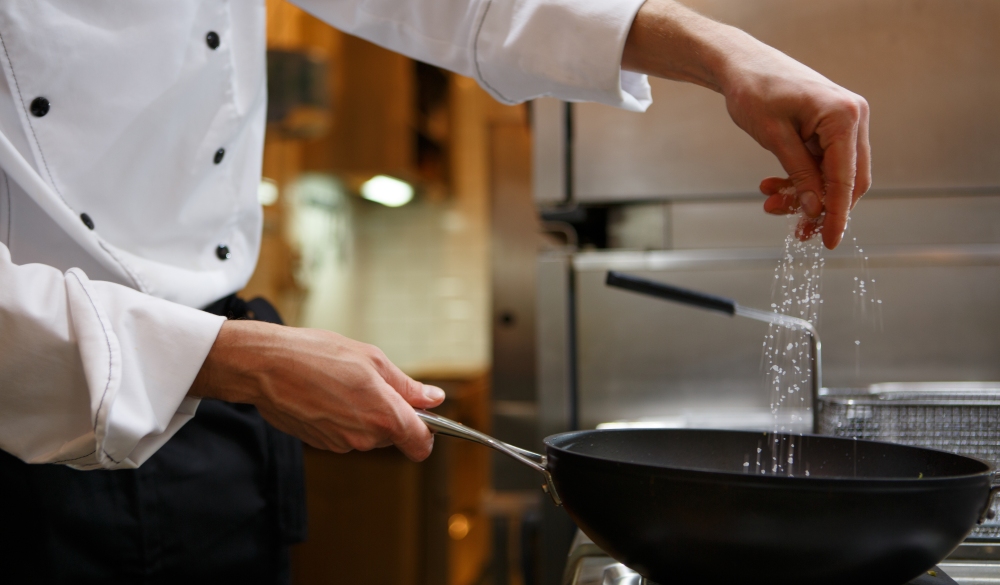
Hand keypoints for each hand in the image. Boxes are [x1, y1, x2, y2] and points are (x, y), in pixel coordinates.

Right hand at [189, 320, 444, 460]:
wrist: (265, 366)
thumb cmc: (317, 355)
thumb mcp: (371, 360)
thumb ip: (407, 385)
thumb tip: (434, 398)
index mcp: (384, 416)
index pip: (421, 444)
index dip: (428, 433)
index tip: (426, 418)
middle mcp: (364, 438)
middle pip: (394, 435)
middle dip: (390, 414)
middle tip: (371, 383)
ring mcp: (341, 444)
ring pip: (368, 434)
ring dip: (365, 414)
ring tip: (343, 384)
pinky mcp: (321, 444)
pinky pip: (345, 434)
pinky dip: (343, 418)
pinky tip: (326, 394)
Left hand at [622, 0, 870, 248]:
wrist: (741, 65)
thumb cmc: (754, 92)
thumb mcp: (774, 138)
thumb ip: (798, 175)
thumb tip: (815, 210)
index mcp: (844, 117)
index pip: (846, 179)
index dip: (837, 215)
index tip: (829, 242)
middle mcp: (853, 118)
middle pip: (848, 180)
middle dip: (820, 208)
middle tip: (795, 231)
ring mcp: (845, 122)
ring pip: (834, 175)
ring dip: (805, 195)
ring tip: (770, 204)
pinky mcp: (830, 127)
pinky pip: (823, 164)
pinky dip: (801, 179)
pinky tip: (773, 187)